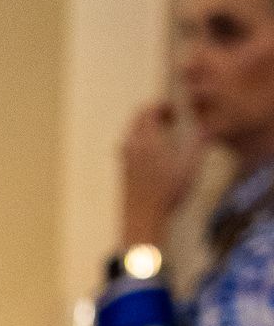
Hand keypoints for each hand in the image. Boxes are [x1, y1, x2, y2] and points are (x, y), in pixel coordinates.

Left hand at [119, 100, 198, 246]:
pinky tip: (157, 156)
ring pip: (132, 133)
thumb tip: (203, 128)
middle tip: (172, 121)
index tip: (176, 111)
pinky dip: (142, 142)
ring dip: (148, 129)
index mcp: (146, 139)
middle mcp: (130, 145)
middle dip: (154, 115)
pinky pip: (130, 146)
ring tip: (166, 137)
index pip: (148, 110)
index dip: (163, 107)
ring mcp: (123, 158)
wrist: (143, 219)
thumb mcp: (191, 165)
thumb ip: (198, 142)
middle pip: (137, 119)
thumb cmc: (169, 192)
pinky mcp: (122, 171)